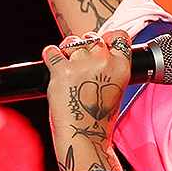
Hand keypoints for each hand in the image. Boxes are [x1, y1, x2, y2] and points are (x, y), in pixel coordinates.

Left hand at [43, 30, 131, 170]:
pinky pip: (51, 51)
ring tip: (67, 68)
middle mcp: (103, 61)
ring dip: (66, 50)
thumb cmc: (99, 116)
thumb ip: (110, 65)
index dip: (108, 38)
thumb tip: (98, 45)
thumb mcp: (116, 87)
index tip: (102, 44)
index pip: (119, 36)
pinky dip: (50, 56)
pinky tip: (53, 66)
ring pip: (71, 42)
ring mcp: (81, 64)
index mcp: (121, 66)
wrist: (84, 135)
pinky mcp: (61, 70)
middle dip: (84, 46)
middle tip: (79, 64)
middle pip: (92, 38)